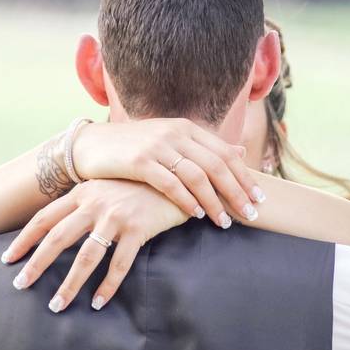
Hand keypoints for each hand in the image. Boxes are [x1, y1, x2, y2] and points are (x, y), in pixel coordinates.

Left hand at [0, 179, 187, 311]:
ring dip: (69, 284)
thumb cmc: (140, 184)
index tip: (8, 258)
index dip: (25, 239)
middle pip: (57, 238)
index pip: (45, 218)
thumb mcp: (108, 186)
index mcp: (83, 192)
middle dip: (36, 263)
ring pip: (86, 256)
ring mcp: (116, 215)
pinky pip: (119, 263)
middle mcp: (95, 203)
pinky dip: (107, 286)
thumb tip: (65, 224)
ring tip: (57, 305)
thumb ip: (88, 201)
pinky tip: (98, 303)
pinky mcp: (138, 228)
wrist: (177, 174)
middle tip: (20, 285)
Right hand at [71, 118, 264, 227]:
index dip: (244, 177)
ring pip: (197, 176)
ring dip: (214, 202)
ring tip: (224, 222)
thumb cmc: (133, 148)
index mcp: (186, 128)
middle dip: (237, 192)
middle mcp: (175, 133)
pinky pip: (170, 184)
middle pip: (216, 165)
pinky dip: (187, 201)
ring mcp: (157, 146)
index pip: (225, 153)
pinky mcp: (139, 161)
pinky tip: (197, 215)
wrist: (91, 145)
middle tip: (251, 214)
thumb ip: (204, 148)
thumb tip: (241, 152)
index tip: (259, 199)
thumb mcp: (171, 141)